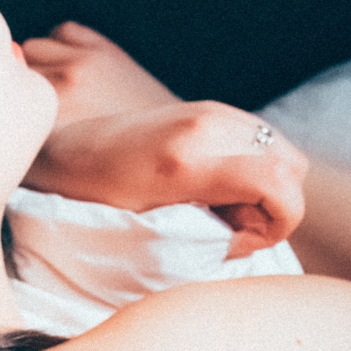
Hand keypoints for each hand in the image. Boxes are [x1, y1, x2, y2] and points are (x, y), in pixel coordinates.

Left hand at [22, 24, 307, 255]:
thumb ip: (205, 234)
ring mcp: (208, 109)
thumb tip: (245, 238)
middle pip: (292, 165)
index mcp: (188, 160)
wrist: (58, 151)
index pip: (281, 183)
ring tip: (212, 209)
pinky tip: (207, 187)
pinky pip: (257, 139)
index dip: (277, 224)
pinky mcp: (204, 107)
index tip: (234, 243)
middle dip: (272, 206)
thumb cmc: (89, 202)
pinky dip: (249, 168)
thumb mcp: (145, 231)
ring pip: (280, 150)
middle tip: (222, 229)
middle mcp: (206, 124)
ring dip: (261, 186)